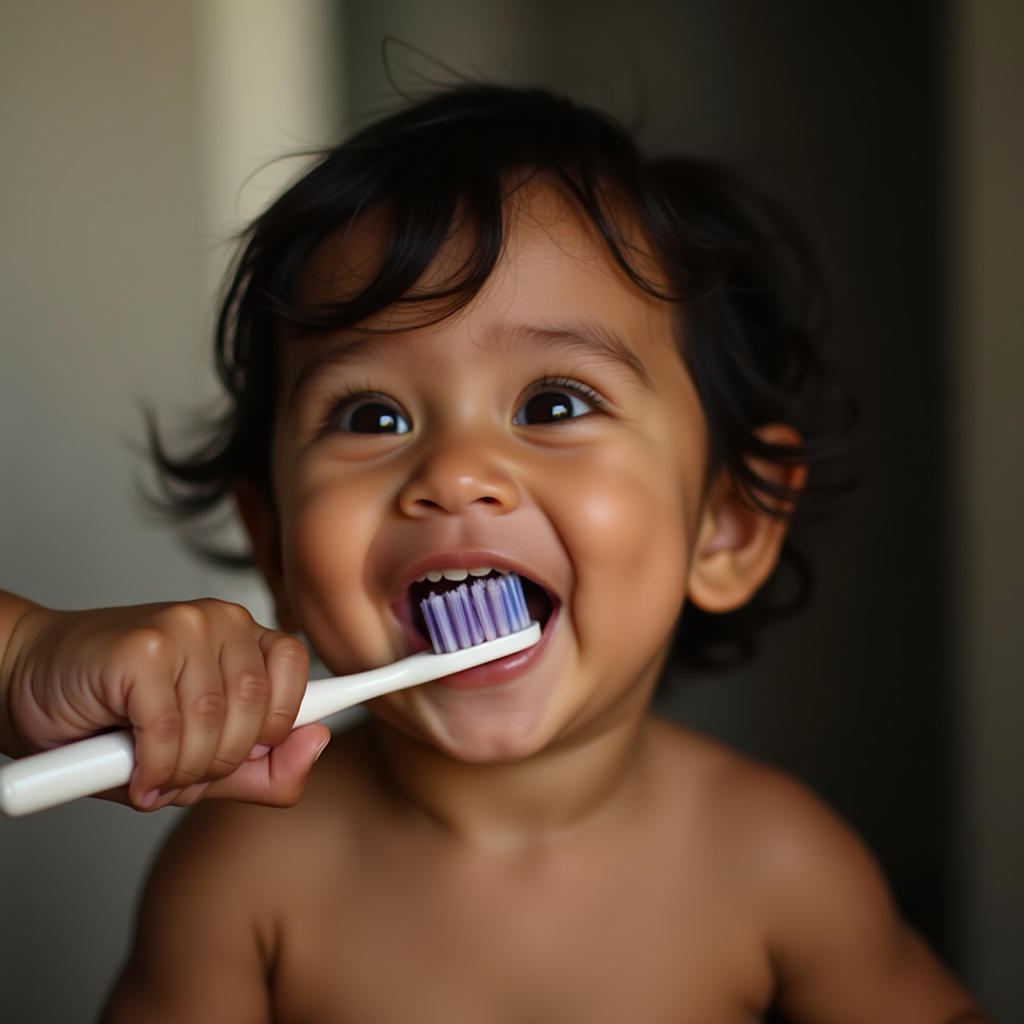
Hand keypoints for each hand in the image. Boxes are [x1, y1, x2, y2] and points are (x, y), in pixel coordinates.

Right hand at [0, 595, 329, 810]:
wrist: (21, 684)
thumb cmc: (112, 722)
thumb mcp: (196, 760)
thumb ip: (260, 765)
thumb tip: (316, 744)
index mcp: (244, 640)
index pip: (300, 672)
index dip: (295, 718)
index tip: (359, 698)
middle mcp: (223, 623)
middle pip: (261, 718)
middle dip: (219, 766)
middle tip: (175, 768)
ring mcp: (185, 627)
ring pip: (218, 730)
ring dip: (180, 773)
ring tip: (147, 766)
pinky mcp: (145, 646)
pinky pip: (172, 732)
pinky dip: (150, 768)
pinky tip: (129, 767)